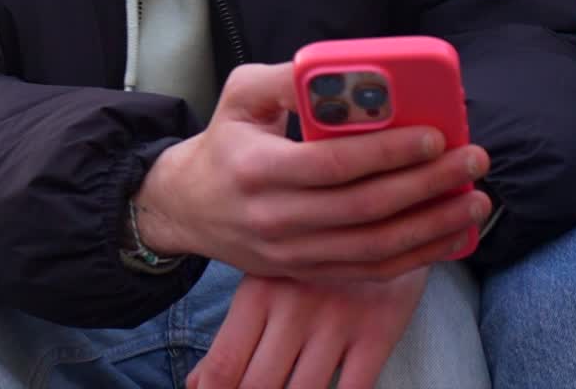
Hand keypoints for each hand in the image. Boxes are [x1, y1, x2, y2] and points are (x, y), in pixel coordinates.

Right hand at [134, 62, 490, 282]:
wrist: (189, 208)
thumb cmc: (225, 140)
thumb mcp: (241, 94)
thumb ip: (286, 78)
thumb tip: (342, 69)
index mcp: (259, 168)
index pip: (333, 164)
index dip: (387, 152)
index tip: (433, 135)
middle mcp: (277, 218)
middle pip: (365, 208)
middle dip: (427, 184)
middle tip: (471, 160)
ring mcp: (293, 253)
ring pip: (375, 247)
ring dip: (432, 225)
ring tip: (474, 199)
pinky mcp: (307, 272)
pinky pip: (371, 270)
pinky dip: (416, 256)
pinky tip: (450, 235)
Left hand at [185, 269, 428, 388]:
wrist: (379, 206)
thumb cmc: (311, 252)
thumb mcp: (268, 279)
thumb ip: (234, 336)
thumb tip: (196, 386)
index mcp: (258, 288)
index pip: (224, 364)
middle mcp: (294, 305)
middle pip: (259, 387)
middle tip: (256, 387)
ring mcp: (338, 318)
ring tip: (288, 385)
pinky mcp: (380, 328)